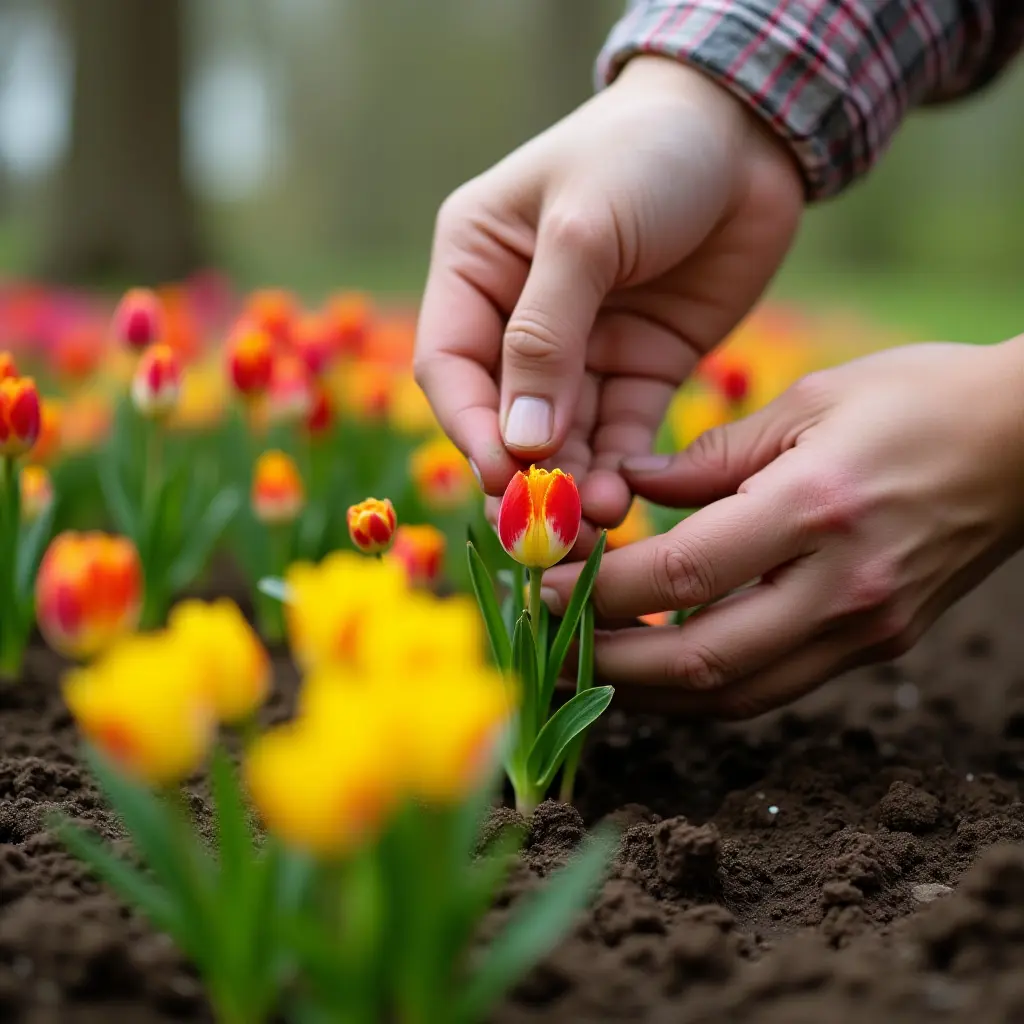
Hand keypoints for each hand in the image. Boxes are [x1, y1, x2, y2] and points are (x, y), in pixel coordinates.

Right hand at [414, 56, 801, 542]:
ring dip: (573, 482)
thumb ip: (545, 335)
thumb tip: (521, 442)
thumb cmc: (647, 151)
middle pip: (507, 414)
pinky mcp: (641, 368)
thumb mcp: (585, 230)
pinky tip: (622, 500)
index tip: (500, 478)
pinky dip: (618, 469)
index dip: (469, 428)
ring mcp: (582, 348)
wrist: (751, 130)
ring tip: (594, 522)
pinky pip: (620, 432)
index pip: (451, 366)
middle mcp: (518, 316)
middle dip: (525, 471)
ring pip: (565, 436)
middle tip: (547, 526)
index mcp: (477, 268)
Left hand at [543, 340, 1023, 717]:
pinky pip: (772, 686)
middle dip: (606, 664)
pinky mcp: (876, 645)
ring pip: (734, 696)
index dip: (598, 592)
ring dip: (649, 692)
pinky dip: (705, 687)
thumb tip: (627, 490)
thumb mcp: (808, 403)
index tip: (541, 585)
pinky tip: (659, 666)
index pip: (680, 576)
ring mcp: (865, 628)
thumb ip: (708, 457)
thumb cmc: (917, 400)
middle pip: (699, 661)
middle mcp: (841, 587)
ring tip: (586, 668)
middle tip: (546, 646)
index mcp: (816, 509)